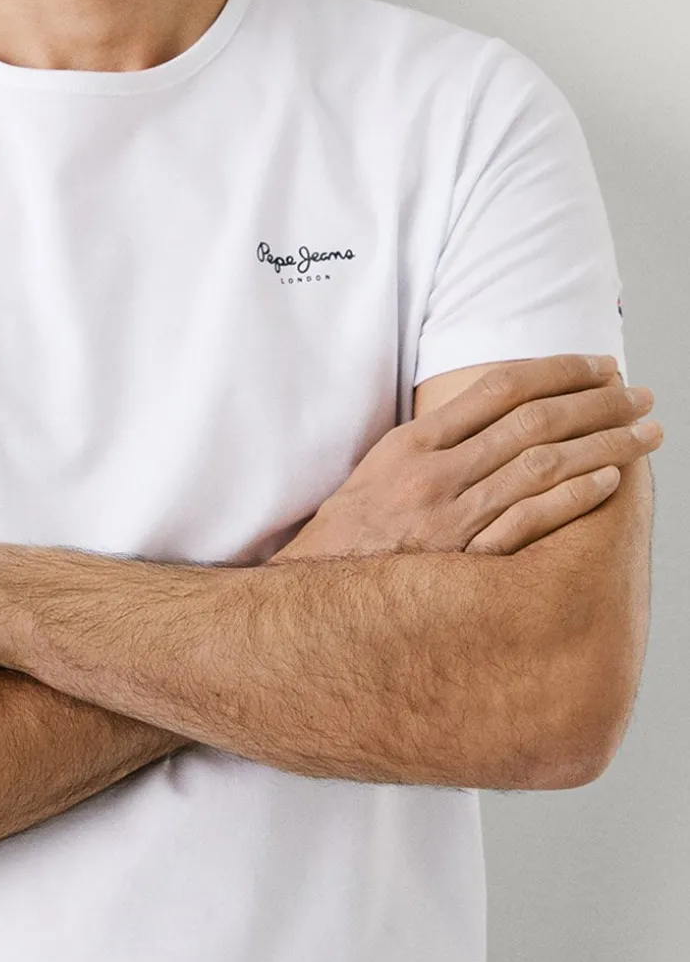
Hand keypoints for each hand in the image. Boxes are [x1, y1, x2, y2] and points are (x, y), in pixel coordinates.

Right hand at [270, 356, 662, 563]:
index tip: (598, 365)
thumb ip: (434, 442)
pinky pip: (530, 520)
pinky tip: (609, 481)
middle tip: (640, 395)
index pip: (500, 388)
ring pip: (543, 464)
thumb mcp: (380, 470)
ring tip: (645, 434)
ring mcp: (451, 516)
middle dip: (596, 403)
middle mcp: (435, 473)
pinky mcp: (464, 559)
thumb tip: (493, 412)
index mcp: (414, 442)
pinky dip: (573, 496)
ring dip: (603, 444)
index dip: (557, 370)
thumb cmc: (352, 534)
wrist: (317, 596)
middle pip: (533, 420)